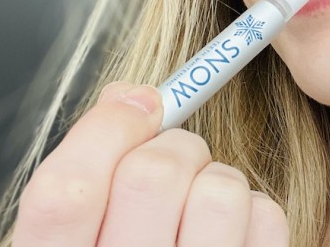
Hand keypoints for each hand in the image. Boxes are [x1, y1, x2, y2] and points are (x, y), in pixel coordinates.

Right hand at [12, 81, 288, 245]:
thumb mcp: (86, 241)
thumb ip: (93, 177)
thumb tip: (128, 97)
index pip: (63, 193)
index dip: (106, 129)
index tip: (140, 101)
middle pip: (150, 176)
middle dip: (173, 145)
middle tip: (176, 157)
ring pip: (220, 188)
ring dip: (217, 177)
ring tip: (203, 205)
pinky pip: (265, 216)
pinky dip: (253, 208)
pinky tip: (232, 234)